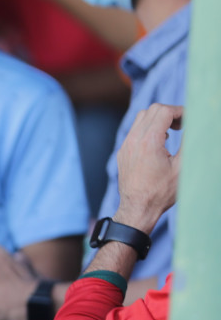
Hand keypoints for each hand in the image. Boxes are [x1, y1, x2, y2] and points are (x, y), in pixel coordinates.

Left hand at [114, 103, 182, 233]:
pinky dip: (148, 128)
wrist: (137, 208)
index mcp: (148, 142)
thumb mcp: (182, 168)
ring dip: (158, 119)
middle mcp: (133, 140)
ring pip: (141, 118)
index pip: (163, 111)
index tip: (191, 120)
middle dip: (170, 113)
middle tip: (183, 125)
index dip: (180, 112)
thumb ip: (189, 144)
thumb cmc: (161, 192)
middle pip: (151, 110)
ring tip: (173, 132)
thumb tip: (197, 128)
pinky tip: (160, 142)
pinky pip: (135, 131)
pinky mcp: (123, 152)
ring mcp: (126, 145)